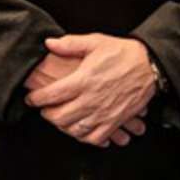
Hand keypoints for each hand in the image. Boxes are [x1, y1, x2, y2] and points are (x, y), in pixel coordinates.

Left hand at [24, 34, 154, 146]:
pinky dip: (84, 137)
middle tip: (44, 110)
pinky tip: (80, 130)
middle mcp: (91, 100)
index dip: (36, 99)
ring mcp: (103, 113)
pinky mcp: (114, 122)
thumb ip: (70, 44)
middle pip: (60, 117)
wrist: (149, 66)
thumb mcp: (95, 42)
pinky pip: (95, 138)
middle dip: (47, 115)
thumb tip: (49, 43)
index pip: (51, 95)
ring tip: (59, 120)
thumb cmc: (122, 52)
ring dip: (63, 127)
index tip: (31, 98)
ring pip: (75, 130)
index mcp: (83, 80)